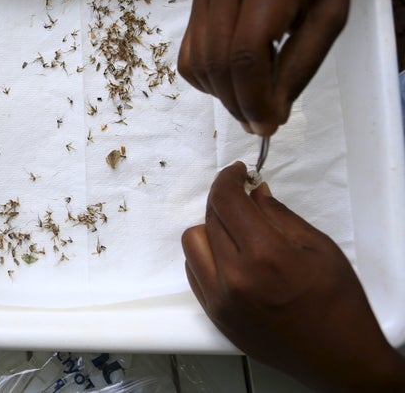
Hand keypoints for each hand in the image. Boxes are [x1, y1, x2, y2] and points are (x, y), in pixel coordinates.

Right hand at [177, 0, 349, 135]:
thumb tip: (269, 116)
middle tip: (260, 124)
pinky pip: (189, 57)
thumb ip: (299, 69)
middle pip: (219, 62)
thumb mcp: (328, 21)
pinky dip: (207, 82)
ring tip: (250, 103)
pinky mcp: (195, 0)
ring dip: (222, 97)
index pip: (247, 53)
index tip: (267, 125)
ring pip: (199, 63)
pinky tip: (233, 82)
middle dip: (238, 104)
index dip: (253, 98)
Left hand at [182, 162, 404, 391]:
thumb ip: (278, 215)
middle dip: (224, 200)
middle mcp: (235, 278)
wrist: (338, 358)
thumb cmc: (338, 303)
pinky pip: (193, 270)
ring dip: (210, 228)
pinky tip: (230, 257)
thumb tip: (253, 191)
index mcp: (266, 255)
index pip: (226, 201)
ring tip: (237, 233)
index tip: (235, 172)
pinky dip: (206, 255)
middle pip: (209, 217)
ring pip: (192, 242)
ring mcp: (220, 299)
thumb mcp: (319, 248)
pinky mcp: (214, 315)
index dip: (227, 178)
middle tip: (242, 199)